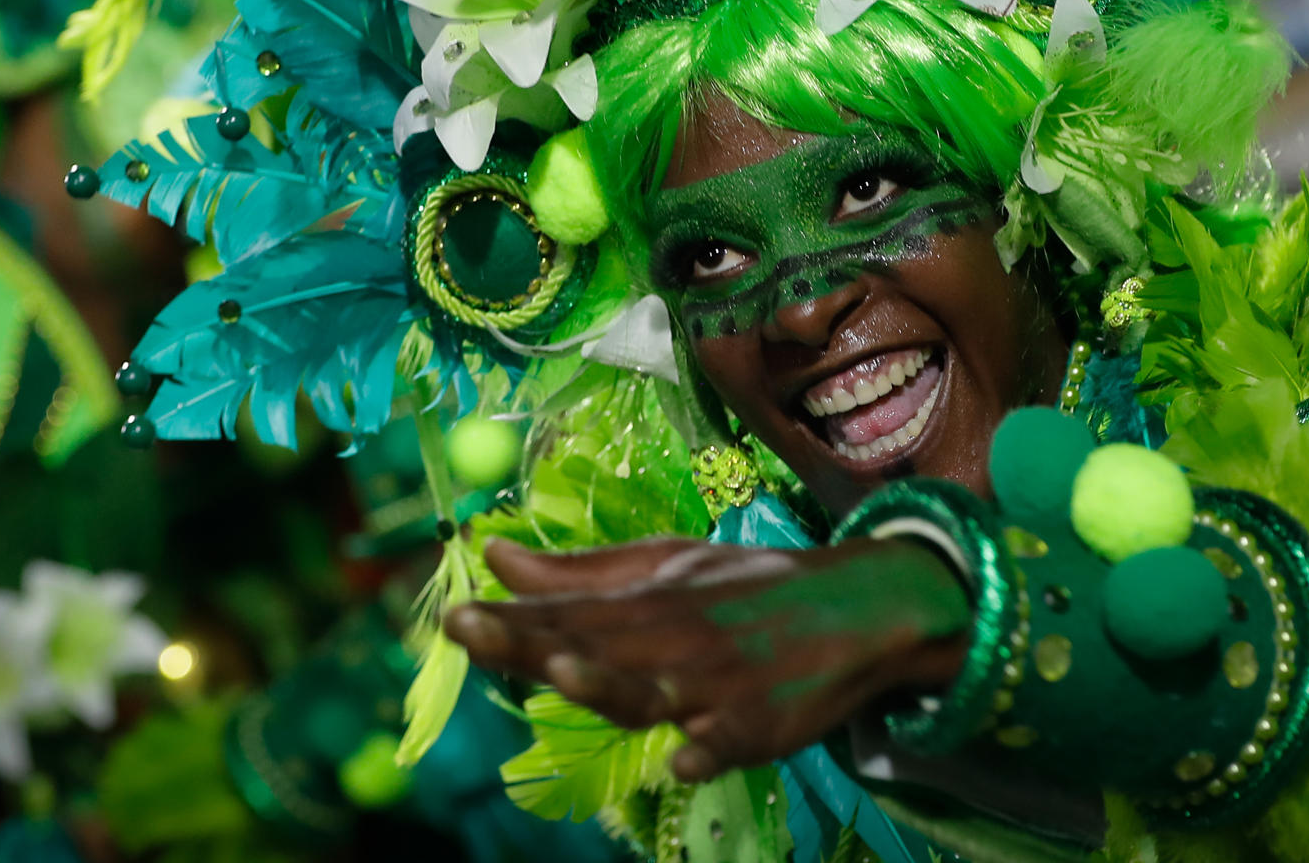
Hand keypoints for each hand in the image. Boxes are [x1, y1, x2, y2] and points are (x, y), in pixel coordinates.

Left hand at [443, 535, 971, 781]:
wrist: (858, 607)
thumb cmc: (742, 590)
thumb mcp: (663, 569)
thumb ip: (576, 574)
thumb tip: (491, 553)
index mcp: (645, 603)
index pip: (565, 614)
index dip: (507, 618)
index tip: (450, 616)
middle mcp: (673, 639)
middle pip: (591, 648)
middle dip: (529, 642)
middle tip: (468, 628)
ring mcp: (717, 683)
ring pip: (654, 690)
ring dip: (608, 682)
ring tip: (562, 672)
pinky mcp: (764, 722)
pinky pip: (733, 739)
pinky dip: (711, 746)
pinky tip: (684, 757)